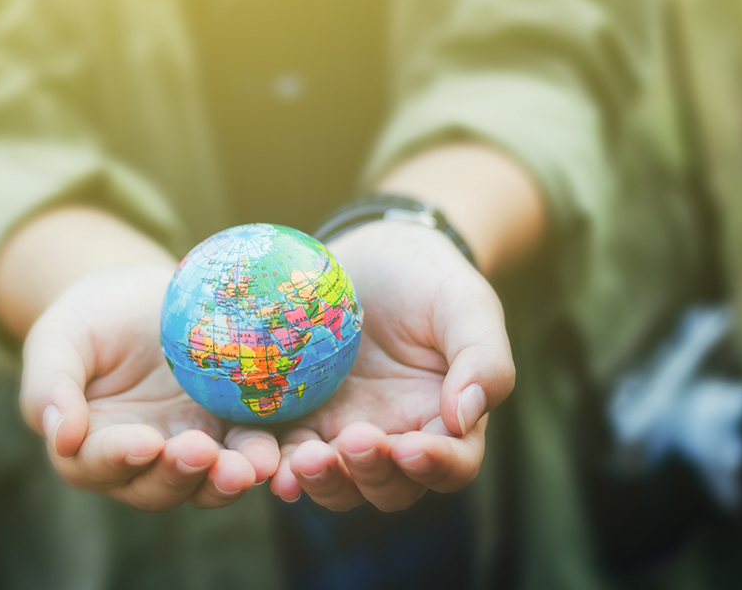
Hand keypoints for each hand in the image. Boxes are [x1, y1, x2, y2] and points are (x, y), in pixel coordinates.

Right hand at [19, 263, 280, 509]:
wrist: (145, 295)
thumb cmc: (92, 315)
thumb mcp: (60, 336)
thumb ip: (49, 382)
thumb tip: (57, 435)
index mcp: (88, 445)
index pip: (98, 462)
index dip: (119, 457)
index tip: (144, 441)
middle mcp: (140, 461)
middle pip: (157, 485)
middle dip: (181, 473)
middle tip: (203, 452)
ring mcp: (190, 448)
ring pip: (206, 481)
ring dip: (228, 479)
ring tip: (252, 464)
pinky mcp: (229, 430)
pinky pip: (246, 452)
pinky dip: (263, 455)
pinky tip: (280, 448)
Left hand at [269, 220, 515, 510]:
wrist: (371, 254)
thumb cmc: (430, 280)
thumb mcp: (467, 305)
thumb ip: (482, 360)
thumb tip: (465, 418)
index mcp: (446, 423)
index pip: (451, 465)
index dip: (435, 466)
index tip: (411, 448)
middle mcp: (395, 440)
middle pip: (388, 486)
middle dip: (370, 474)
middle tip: (353, 442)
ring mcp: (341, 433)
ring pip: (334, 482)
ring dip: (319, 480)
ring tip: (302, 458)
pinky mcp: (297, 416)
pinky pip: (284, 450)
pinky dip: (273, 461)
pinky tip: (258, 459)